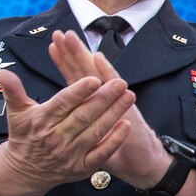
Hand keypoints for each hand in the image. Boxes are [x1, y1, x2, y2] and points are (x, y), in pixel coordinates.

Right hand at [0, 68, 135, 188]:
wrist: (25, 172)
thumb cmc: (24, 136)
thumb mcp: (16, 113)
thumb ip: (13, 91)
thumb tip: (2, 73)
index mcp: (42, 121)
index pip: (62, 104)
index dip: (78, 92)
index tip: (94, 78)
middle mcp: (57, 138)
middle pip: (83, 116)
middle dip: (104, 99)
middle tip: (120, 83)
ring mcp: (71, 154)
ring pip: (96, 132)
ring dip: (114, 114)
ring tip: (129, 96)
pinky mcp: (82, 167)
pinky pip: (101, 154)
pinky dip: (114, 141)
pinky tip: (127, 125)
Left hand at [48, 31, 170, 189]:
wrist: (142, 162)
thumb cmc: (116, 152)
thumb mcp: (91, 140)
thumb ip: (77, 125)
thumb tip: (55, 118)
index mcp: (93, 104)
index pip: (75, 78)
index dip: (64, 63)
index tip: (53, 45)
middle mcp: (104, 97)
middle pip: (85, 71)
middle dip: (72, 52)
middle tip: (60, 33)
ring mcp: (116, 100)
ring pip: (97, 73)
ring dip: (84, 55)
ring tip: (72, 38)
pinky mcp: (125, 106)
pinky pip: (114, 87)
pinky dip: (106, 71)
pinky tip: (98, 58)